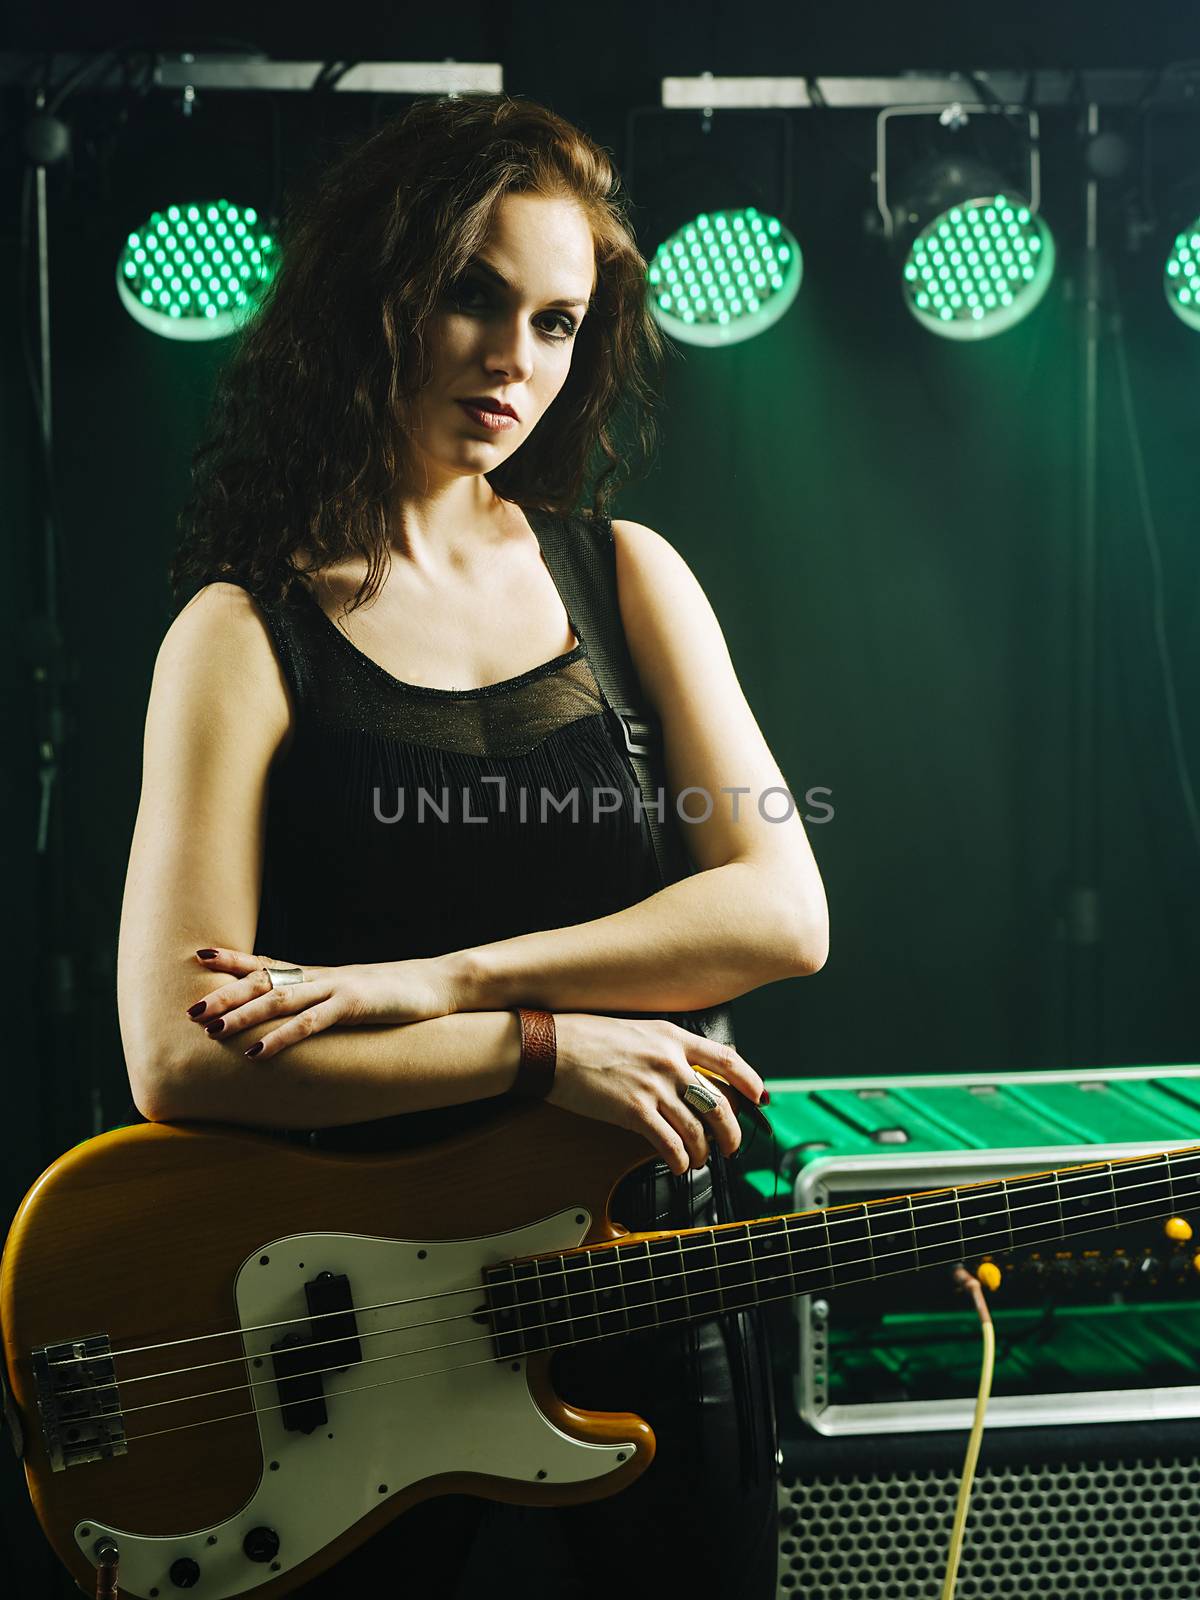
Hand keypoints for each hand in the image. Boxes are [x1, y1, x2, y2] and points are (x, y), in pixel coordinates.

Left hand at [185, 947, 457, 1059]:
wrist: (439, 983)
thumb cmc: (396, 994)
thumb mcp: (354, 994)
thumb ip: (325, 1002)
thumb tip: (298, 1017)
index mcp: (319, 974)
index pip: (269, 962)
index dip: (234, 959)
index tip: (199, 955)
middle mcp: (321, 976)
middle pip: (265, 981)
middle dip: (226, 994)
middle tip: (190, 1009)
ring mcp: (337, 988)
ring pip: (280, 1000)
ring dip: (243, 1015)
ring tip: (211, 1030)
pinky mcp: (354, 1005)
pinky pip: (310, 1023)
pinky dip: (281, 1038)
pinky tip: (258, 1052)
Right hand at [547, 1013, 764, 1175]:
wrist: (551, 1046)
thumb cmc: (585, 1037)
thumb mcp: (637, 1030)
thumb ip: (665, 1048)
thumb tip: (686, 1073)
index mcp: (672, 1037)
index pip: (727, 1059)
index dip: (750, 1082)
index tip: (760, 1098)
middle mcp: (670, 1061)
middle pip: (719, 1104)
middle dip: (731, 1133)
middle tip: (731, 1147)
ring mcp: (654, 1086)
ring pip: (697, 1129)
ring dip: (703, 1152)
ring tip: (699, 1160)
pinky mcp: (634, 1110)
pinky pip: (670, 1143)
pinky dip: (680, 1160)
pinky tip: (679, 1165)